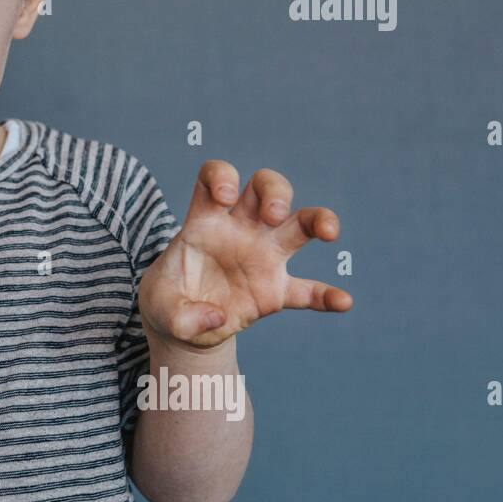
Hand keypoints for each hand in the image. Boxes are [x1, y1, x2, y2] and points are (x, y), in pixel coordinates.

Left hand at [137, 161, 352, 349]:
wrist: (181, 326)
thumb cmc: (167, 301)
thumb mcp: (160, 308)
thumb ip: (180, 314)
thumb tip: (217, 317)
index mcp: (204, 221)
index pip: (215, 177)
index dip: (222, 175)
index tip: (224, 196)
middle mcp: (238, 229)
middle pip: (265, 187)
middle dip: (274, 192)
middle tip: (272, 214)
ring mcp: (262, 257)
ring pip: (299, 223)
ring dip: (317, 220)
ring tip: (328, 232)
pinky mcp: (275, 291)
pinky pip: (308, 291)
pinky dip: (325, 296)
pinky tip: (342, 302)